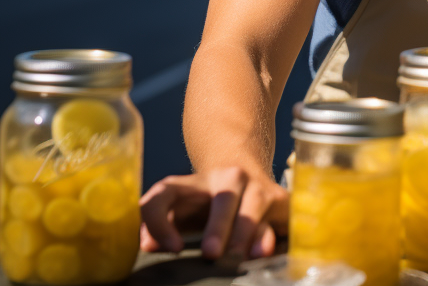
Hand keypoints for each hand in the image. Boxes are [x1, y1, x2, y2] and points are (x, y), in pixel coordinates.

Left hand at [139, 167, 286, 259]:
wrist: (246, 170)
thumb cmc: (204, 203)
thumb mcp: (178, 212)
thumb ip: (159, 226)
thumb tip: (147, 243)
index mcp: (190, 184)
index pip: (165, 194)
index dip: (159, 221)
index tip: (170, 248)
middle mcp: (226, 177)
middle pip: (222, 198)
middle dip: (218, 227)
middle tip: (211, 253)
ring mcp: (256, 184)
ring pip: (253, 206)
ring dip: (247, 232)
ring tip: (244, 256)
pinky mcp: (280, 197)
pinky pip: (278, 216)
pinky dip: (272, 235)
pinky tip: (267, 251)